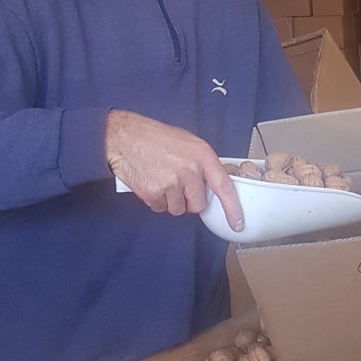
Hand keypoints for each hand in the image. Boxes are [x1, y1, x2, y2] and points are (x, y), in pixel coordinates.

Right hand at [105, 110, 243, 231]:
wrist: (124, 136)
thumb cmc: (154, 137)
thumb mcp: (187, 142)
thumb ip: (202, 164)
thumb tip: (210, 184)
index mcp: (202, 155)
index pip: (224, 187)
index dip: (232, 208)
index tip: (237, 223)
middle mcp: (190, 169)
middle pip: (198, 205)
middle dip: (188, 201)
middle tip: (176, 186)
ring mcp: (172, 182)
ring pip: (178, 209)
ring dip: (170, 201)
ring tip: (160, 180)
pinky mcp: (154, 192)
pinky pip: (160, 208)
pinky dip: (154, 200)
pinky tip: (149, 182)